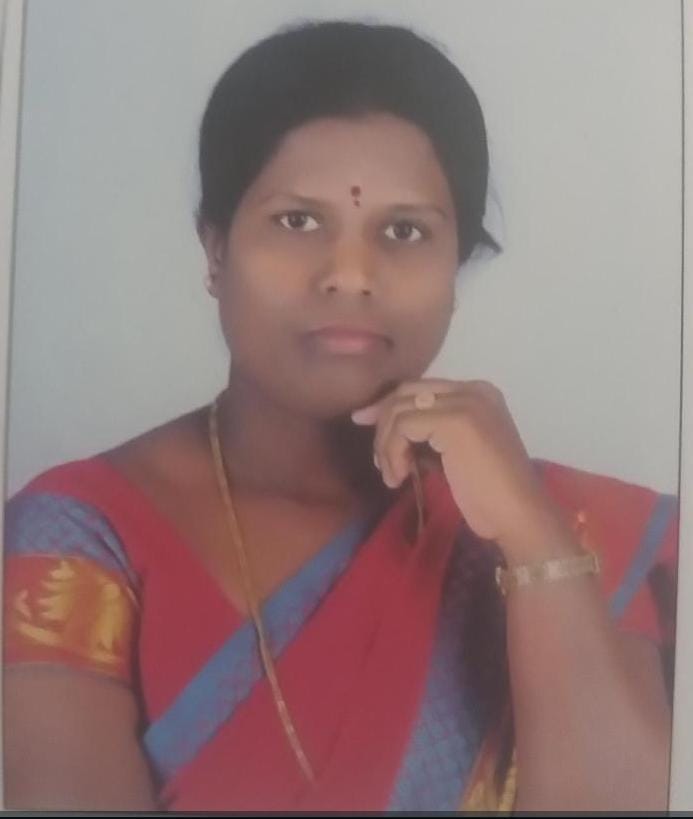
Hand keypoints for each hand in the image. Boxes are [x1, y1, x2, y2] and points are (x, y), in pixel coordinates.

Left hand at [351, 378, 576, 561]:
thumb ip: (431, 432)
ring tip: (392, 475)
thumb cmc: (489, 495)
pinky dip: (392, 453)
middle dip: (381, 421)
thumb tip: (389, 426)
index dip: (389, 406)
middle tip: (376, 458)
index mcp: (479, 393)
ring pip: (400, 410)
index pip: (421, 389)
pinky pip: (402, 427)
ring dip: (386, 445)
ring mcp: (465, 402)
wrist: (519, 516)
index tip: (368, 425)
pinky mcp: (455, 420)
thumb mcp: (456, 453)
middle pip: (406, 392)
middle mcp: (473, 390)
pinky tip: (399, 478)